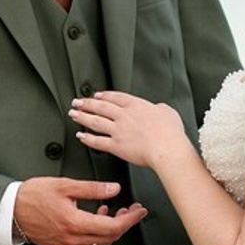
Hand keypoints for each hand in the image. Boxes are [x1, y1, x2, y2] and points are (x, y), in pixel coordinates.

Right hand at [14, 177, 147, 244]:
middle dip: (124, 223)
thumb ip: (92, 188)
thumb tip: (113, 189)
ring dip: (111, 228)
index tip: (139, 211)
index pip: (113, 226)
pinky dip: (97, 233)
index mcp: (75, 223)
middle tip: (131, 209)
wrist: (11, 210)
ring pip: (101, 243)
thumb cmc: (33, 196)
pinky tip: (96, 218)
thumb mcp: (65, 185)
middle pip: (110, 237)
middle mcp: (73, 240)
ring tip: (113, 210)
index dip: (131, 219)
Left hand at [69, 91, 186, 171]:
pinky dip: (87, 139)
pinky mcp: (116, 146)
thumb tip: (159, 108)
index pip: (115, 97)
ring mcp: (118, 131)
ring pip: (95, 121)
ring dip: (82, 117)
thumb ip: (160, 108)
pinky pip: (98, 142)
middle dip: (87, 103)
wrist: (167, 149)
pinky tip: (81, 136)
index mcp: (136, 106)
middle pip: (101, 107)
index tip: (96, 95)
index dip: (104, 96)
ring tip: (73, 114)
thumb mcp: (168, 112)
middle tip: (77, 101)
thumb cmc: (171, 133)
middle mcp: (124, 116)